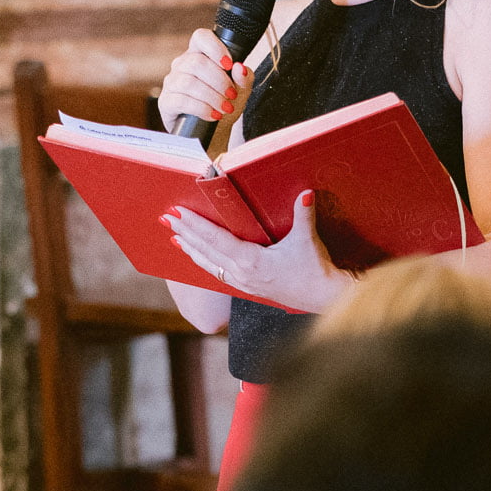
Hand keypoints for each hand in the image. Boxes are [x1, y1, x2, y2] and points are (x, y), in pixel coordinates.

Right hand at [158, 28, 253, 131]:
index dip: (215, 47)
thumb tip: (239, 67)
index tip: (229, 64)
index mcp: (200, 54)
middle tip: (231, 95)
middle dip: (219, 81)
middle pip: (197, 63)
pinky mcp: (166, 102)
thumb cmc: (225, 105)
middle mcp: (182, 65)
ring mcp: (172, 83)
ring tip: (225, 108)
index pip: (201, 37)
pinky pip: (181, 101)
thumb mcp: (241, 91)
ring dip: (212, 97)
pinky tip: (213, 115)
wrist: (214, 132)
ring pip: (189, 83)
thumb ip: (244, 77)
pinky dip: (201, 109)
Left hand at [164, 191, 349, 313]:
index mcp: (251, 261)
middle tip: (165, 218)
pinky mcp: (248, 287)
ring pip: (209, 264)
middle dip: (185, 233)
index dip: (194, 225)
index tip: (177, 213)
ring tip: (175, 237)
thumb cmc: (315, 271)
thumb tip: (305, 192)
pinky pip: (218, 272)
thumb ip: (303, 214)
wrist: (324, 298)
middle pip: (205, 251)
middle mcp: (242, 274)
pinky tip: (199, 256)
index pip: (215, 239)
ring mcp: (243, 283)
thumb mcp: (307, 240)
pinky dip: (205, 261)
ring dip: (191, 249)